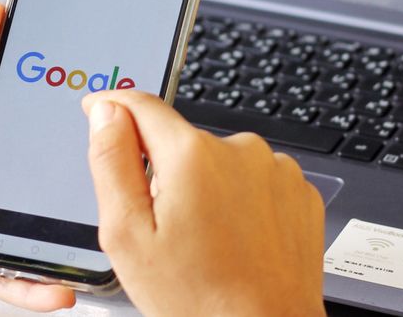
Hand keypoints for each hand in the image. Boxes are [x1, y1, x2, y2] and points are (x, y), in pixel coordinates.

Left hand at [0, 4, 74, 311]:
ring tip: (102, 228)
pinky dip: (28, 284)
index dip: (57, 96)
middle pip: (35, 161)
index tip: (97, 90)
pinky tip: (58, 288)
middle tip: (120, 159)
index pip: (21, 101)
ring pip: (27, 219)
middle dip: (74, 161)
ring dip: (61, 228)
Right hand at [83, 90, 325, 316]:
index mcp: (192, 156)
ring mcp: (277, 170)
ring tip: (208, 243)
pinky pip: (257, 182)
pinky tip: (237, 242)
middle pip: (182, 142)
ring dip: (207, 190)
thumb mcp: (128, 235)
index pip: (142, 105)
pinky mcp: (300, 192)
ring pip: (221, 164)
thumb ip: (112, 163)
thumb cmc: (199, 299)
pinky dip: (242, 204)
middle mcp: (241, 150)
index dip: (115, 108)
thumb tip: (107, 113)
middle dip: (166, 174)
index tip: (102, 110)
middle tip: (165, 229)